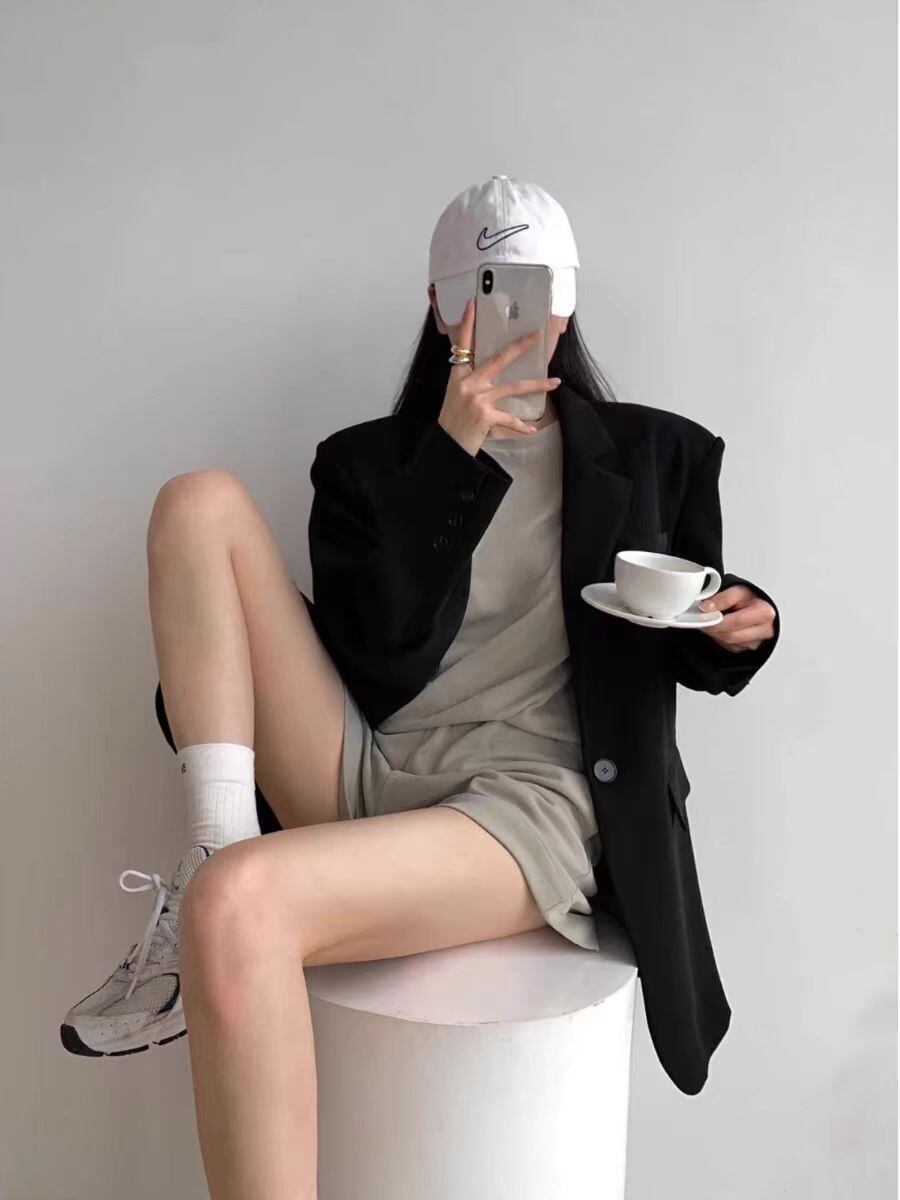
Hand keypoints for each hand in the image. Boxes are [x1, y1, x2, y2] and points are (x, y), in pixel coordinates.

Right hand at [437, 296, 560, 455]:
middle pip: (499, 359)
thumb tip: (490, 373)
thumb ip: (471, 381)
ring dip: (537, 384)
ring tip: (554, 382)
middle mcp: (468, 384)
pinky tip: (533, 428)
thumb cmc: (452, 421)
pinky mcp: (485, 416)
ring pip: (513, 387)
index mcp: (459, 376)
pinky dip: (522, 426)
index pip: (463, 344)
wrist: (446, 445)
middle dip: (520, 346)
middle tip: (536, 336)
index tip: (474, 304)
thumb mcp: (456, 395)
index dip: (468, 323)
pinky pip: (510, 419)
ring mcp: (477, 399)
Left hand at [697, 584, 776, 652]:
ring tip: (711, 622)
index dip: (716, 619)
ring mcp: (758, 642)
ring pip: (728, 643)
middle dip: (713, 628)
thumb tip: (707, 607)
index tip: (704, 615)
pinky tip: (721, 628)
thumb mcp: (737, 591)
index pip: (735, 621)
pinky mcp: (749, 648)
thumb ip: (722, 598)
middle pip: (730, 635)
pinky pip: (730, 647)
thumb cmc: (749, 599)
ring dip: (715, 633)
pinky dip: (721, 638)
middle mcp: (764, 630)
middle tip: (702, 620)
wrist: (757, 607)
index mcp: (764, 613)